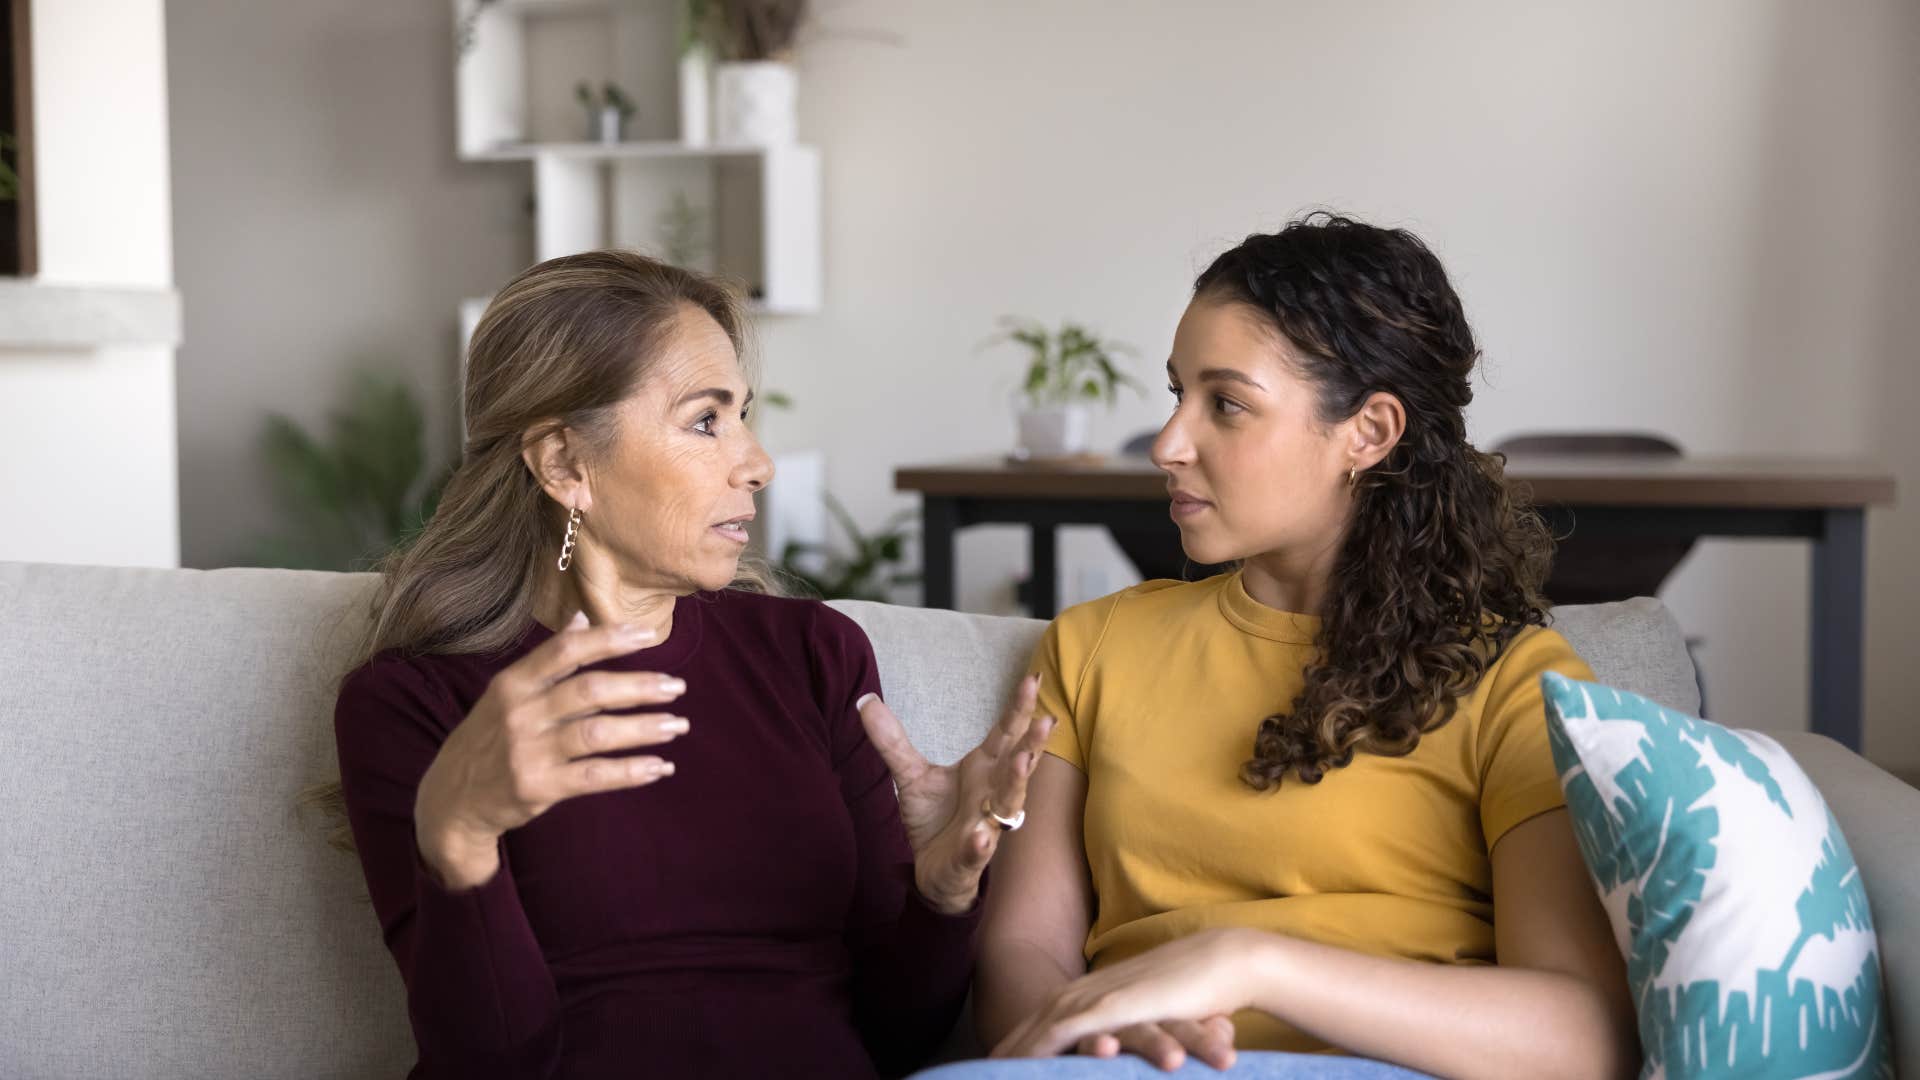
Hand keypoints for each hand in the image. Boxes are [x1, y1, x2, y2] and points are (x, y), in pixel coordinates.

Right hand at [414, 612, 689, 888]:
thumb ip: (547, 660)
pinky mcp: (538, 788)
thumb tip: (582, 617)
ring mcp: (528, 752)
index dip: (608, 639)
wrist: (451, 801)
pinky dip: (631, 772)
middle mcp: (520, 714)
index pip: (565, 651)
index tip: (648, 635)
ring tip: (676, 725)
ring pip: (597, 734)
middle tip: (676, 687)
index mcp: (512, 683)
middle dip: (639, 686)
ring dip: (643, 729)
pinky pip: (594, 777)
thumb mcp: (506, 694)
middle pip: (589, 691)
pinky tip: (660, 767)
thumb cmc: (489, 739)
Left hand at [856, 674, 1055, 914]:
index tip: (1034, 679)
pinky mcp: (970, 858)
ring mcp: (986, 826)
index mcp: (984, 769)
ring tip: (1022, 762)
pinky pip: (978, 850)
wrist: (931, 871)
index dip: (1019, 709)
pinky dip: (980, 844)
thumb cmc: (935, 818)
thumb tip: (865, 701)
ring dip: (1017, 784)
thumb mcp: (910, 776)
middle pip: (1017, 765)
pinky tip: (981, 836)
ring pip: (1007, 805)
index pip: (1005, 734)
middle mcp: (993, 794)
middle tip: (1046, 720)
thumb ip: (892, 741)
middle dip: (1032, 744)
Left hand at [992, 929, 1261, 1065]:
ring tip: (992, 1071)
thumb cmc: (1197, 993)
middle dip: (1006, 1048)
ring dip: (1016, 1051)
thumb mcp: (1156, 1017)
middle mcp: (1090, 989)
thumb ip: (1136, 1032)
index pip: (1045, 1019)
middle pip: (1033, 1022)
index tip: (995, 1062)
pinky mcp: (1116, 1005)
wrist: (1227, 960)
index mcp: (1096, 990)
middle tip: (980, 1071)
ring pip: (1043, 1026)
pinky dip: (1042, 1048)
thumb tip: (1122, 1048)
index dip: (1019, 1041)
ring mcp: (1100, 995)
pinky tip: (1024, 1066)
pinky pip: (1069, 1030)